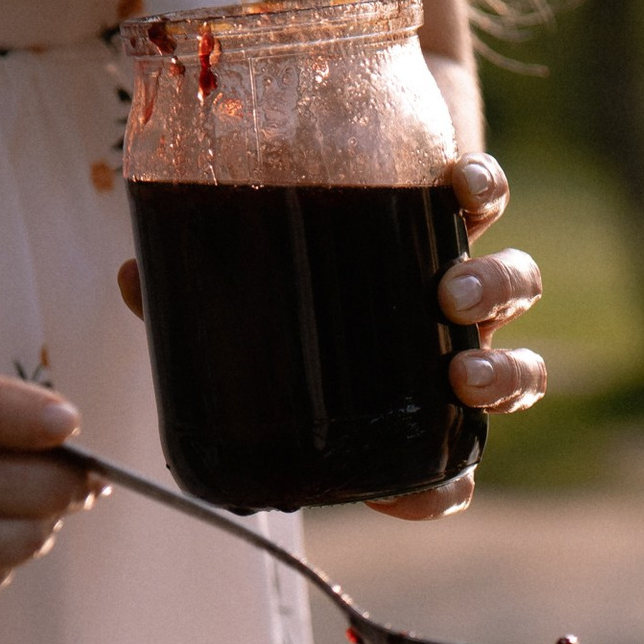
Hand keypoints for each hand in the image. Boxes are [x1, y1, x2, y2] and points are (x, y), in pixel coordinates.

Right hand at [112, 152, 544, 522]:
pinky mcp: (462, 192)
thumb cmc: (286, 253)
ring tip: (450, 290)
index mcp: (411, 389)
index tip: (410, 498)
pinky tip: (459, 185)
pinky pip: (489, 190)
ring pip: (513, 290)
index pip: (446, 460)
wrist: (328, 145)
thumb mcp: (240, 293)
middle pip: (506, 375)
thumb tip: (129, 284)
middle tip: (455, 374)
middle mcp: (448, 333)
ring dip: (495, 296)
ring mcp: (461, 264)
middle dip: (495, 383)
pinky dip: (483, 188)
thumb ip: (192, 305)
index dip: (439, 489)